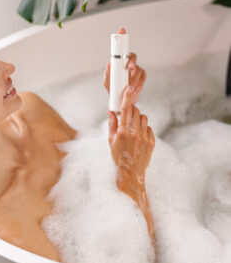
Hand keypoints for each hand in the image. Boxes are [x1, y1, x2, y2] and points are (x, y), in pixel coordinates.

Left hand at [103, 28, 146, 105]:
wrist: (119, 101)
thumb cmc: (113, 89)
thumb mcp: (107, 82)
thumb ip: (107, 73)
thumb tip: (109, 64)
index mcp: (119, 63)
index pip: (120, 49)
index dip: (122, 38)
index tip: (122, 31)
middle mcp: (128, 64)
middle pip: (133, 56)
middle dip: (131, 60)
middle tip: (129, 66)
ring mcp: (136, 71)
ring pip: (138, 69)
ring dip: (133, 78)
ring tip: (129, 86)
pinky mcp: (141, 78)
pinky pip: (143, 77)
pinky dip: (139, 83)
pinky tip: (134, 88)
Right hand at [107, 87, 155, 241]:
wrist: (131, 174)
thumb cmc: (118, 157)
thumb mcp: (110, 141)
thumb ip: (111, 124)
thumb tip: (111, 111)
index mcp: (123, 132)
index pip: (126, 110)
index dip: (127, 98)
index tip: (128, 88)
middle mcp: (135, 133)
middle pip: (136, 111)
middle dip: (131, 110)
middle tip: (126, 116)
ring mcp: (145, 138)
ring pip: (144, 118)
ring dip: (138, 119)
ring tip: (132, 127)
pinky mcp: (152, 142)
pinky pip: (148, 128)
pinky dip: (143, 128)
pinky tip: (138, 136)